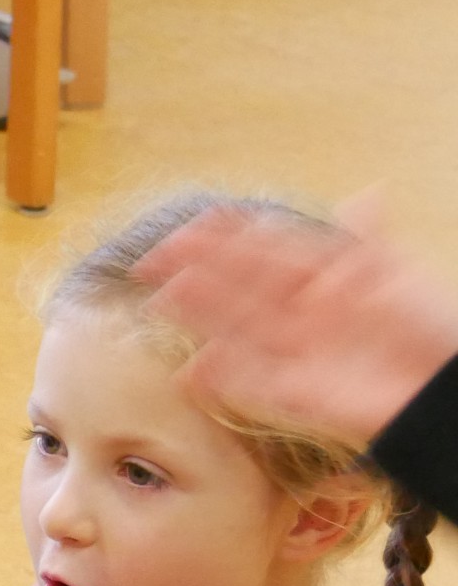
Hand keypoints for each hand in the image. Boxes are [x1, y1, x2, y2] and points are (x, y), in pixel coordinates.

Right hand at [135, 195, 457, 443]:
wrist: (441, 392)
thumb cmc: (432, 330)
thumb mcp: (400, 276)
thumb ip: (371, 240)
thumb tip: (369, 191)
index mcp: (325, 278)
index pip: (268, 250)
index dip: (230, 236)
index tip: (194, 224)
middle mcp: (301, 313)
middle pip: (240, 288)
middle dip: (199, 272)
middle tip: (156, 259)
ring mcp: (293, 353)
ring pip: (235, 329)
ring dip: (199, 316)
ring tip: (161, 302)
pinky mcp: (293, 394)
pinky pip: (246, 384)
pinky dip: (216, 378)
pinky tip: (188, 372)